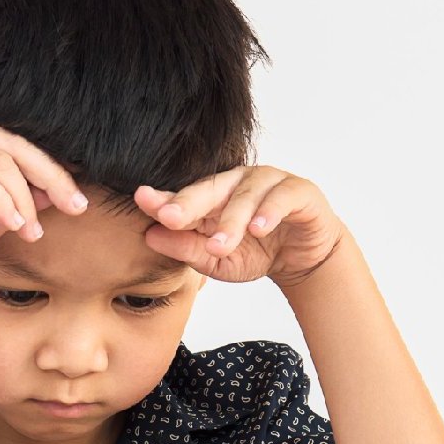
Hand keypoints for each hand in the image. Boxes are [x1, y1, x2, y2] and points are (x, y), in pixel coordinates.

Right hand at [0, 119, 90, 289]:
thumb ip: (19, 202)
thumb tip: (59, 192)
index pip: (17, 145)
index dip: (52, 171)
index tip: (79, 200)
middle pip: (14, 148)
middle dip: (51, 179)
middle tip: (75, 207)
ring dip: (24, 201)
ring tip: (32, 231)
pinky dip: (2, 203)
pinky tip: (15, 225)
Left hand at [133, 165, 345, 287]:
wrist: (302, 257)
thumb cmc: (256, 253)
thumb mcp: (217, 261)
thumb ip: (188, 249)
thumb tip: (150, 237)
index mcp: (211, 197)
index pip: (183, 196)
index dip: (163, 199)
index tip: (141, 200)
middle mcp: (236, 183)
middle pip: (209, 188)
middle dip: (188, 203)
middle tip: (169, 217)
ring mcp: (267, 182)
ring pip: (244, 196)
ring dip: (231, 222)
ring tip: (219, 246)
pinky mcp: (297, 190)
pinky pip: (281, 196)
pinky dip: (269, 212)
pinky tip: (259, 228)